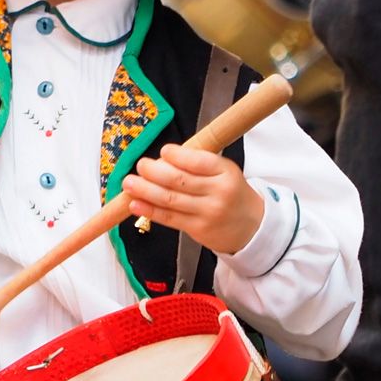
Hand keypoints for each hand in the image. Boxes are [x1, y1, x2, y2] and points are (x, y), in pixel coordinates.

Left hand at [124, 144, 264, 255]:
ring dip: (145, 190)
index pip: (198, 162)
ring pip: (170, 200)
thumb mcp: (224, 171)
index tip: (163, 151)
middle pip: (180, 181)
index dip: (177, 156)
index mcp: (225, 172)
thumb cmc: (231, 193)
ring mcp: (207, 212)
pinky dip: (149, 210)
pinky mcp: (197, 229)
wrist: (251, 226)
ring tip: (129, 183)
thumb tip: (162, 159)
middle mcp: (217, 192)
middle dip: (154, 172)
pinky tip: (135, 203)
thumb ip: (198, 164)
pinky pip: (169, 218)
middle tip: (140, 165)